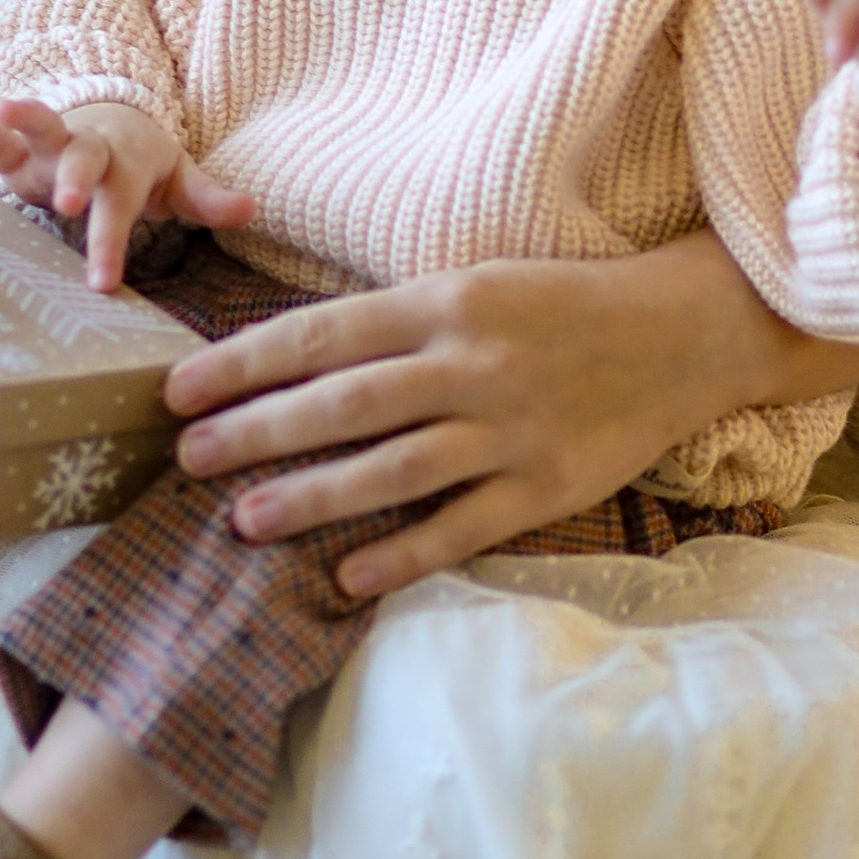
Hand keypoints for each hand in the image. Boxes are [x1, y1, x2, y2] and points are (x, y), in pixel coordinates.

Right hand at [0, 95, 251, 289]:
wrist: (116, 121)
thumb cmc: (144, 165)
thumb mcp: (178, 180)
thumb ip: (208, 197)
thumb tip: (251, 207)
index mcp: (129, 165)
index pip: (121, 206)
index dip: (110, 242)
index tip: (101, 282)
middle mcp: (91, 149)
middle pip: (85, 161)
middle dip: (76, 179)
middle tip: (68, 204)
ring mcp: (54, 144)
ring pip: (40, 127)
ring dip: (22, 119)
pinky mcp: (22, 149)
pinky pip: (0, 136)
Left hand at [163, 238, 858, 600]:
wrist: (680, 333)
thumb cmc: (560, 306)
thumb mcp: (473, 283)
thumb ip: (395, 323)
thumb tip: (294, 358)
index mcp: (444, 301)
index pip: (320, 334)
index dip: (242, 363)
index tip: (178, 389)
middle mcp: (470, 362)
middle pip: (341, 404)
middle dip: (253, 432)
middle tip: (186, 459)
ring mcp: (509, 429)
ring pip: (389, 469)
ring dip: (309, 497)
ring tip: (242, 519)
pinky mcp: (545, 487)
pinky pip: (460, 527)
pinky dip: (401, 552)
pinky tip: (346, 575)